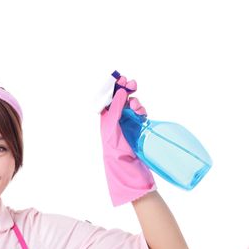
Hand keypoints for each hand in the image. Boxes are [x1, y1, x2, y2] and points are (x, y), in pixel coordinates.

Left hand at [99, 73, 155, 206]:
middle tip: (134, 85)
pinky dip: (142, 112)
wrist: (128, 170)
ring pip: (132, 106)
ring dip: (136, 103)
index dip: (114, 87)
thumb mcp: (113, 128)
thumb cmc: (116, 151)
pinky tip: (142, 115)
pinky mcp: (137, 130)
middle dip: (128, 90)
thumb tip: (120, 92)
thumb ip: (117, 109)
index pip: (108, 99)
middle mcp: (115, 121)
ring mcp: (127, 126)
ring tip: (138, 108)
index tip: (122, 79)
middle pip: (121, 99)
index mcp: (105, 120)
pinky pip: (140, 115)